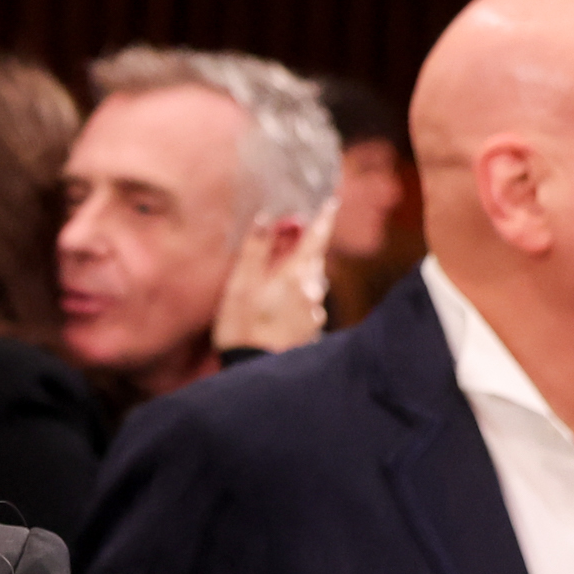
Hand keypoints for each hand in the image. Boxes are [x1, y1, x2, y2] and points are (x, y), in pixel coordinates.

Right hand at [211, 209, 334, 355]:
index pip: (317, 238)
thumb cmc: (242, 327)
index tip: (333, 201)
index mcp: (296, 274)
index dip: (324, 218)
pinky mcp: (312, 328)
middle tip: (286, 241)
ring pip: (311, 282)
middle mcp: (313, 290)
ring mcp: (315, 311)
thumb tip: (267, 219)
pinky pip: (307, 303)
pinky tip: (278, 307)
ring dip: (298, 274)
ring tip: (275, 280)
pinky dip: (296, 296)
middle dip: (303, 248)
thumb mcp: (240, 285)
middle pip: (313, 260)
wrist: (255, 372)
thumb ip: (255, 250)